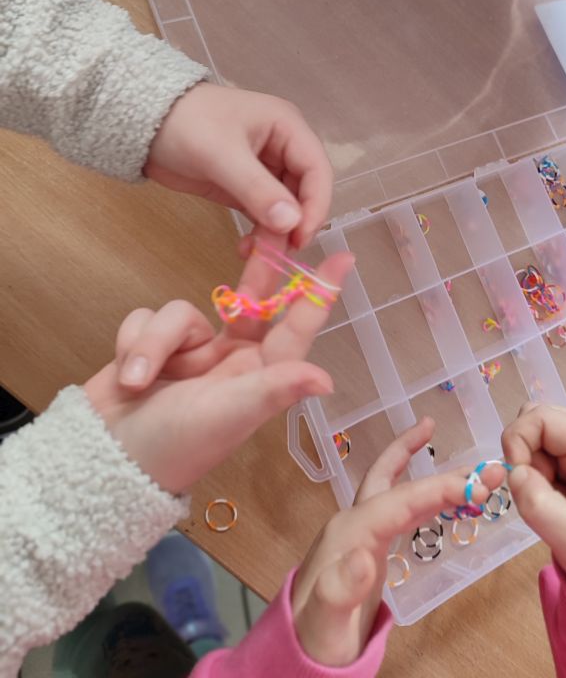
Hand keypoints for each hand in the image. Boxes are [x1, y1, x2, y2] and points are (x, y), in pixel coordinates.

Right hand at [84, 243, 352, 492]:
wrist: (100, 460)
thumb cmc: (173, 447)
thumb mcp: (228, 416)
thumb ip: (274, 390)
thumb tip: (326, 381)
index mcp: (258, 376)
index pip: (295, 328)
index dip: (317, 294)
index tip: (343, 258)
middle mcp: (231, 359)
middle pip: (249, 297)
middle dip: (258, 267)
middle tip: (271, 226)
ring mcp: (191, 351)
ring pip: (181, 311)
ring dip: (157, 341)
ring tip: (139, 380)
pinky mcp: (153, 345)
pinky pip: (148, 317)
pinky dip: (135, 343)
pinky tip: (127, 375)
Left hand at [145, 82, 332, 248]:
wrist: (141, 124)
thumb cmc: (185, 124)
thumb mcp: (222, 154)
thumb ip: (257, 189)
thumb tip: (292, 224)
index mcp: (288, 127)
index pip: (318, 170)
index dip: (316, 205)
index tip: (300, 237)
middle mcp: (283, 148)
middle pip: (305, 193)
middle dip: (294, 224)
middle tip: (277, 254)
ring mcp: (265, 170)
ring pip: (286, 209)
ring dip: (276, 234)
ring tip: (257, 256)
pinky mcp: (245, 188)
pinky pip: (265, 215)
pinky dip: (261, 234)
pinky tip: (247, 249)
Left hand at [292, 418, 505, 665]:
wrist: (299, 654)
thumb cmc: (315, 640)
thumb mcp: (326, 620)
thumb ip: (340, 589)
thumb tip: (364, 557)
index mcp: (348, 532)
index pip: (398, 500)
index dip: (436, 489)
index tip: (476, 488)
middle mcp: (354, 523)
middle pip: (390, 477)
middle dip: (427, 460)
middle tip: (475, 459)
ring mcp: (361, 533)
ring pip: (399, 492)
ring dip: (433, 479)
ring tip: (473, 471)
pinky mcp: (370, 547)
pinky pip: (401, 511)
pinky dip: (426, 500)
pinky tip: (445, 498)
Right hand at [502, 403, 565, 616]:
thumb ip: (538, 504)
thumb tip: (512, 472)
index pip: (541, 417)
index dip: (518, 442)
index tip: (517, 481)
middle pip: (538, 419)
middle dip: (523, 454)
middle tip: (536, 493)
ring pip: (538, 436)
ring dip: (530, 466)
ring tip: (551, 501)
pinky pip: (545, 452)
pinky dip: (538, 474)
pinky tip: (556, 501)